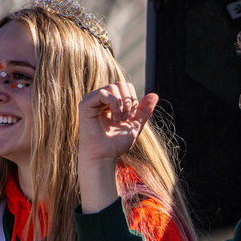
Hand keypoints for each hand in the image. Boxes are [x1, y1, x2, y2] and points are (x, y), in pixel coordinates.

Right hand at [77, 82, 157, 212]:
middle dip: (129, 101)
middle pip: (120, 84)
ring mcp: (92, 100)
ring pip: (113, 87)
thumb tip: (155, 95)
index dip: (133, 99)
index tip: (131, 117)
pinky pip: (103, 93)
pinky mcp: (85, 104)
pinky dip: (114, 104)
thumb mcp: (135, 125)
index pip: (125, 86)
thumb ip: (144, 110)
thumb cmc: (117, 143)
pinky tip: (113, 118)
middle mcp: (100, 98)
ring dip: (122, 105)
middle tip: (126, 118)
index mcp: (110, 101)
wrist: (105, 156)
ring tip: (119, 120)